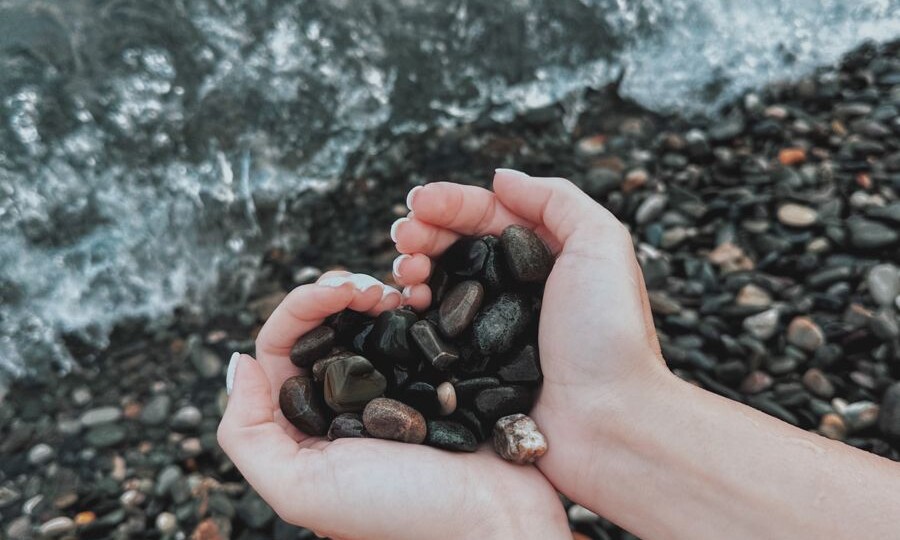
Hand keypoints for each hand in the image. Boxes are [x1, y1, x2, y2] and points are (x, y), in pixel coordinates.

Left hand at [217, 271, 569, 539]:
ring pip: (362, 321)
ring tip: (395, 294)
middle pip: (319, 325)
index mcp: (303, 424)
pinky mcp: (429, 379)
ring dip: (372, 294)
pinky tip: (420, 302)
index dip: (302, 307)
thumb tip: (238, 361)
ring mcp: (387, 388)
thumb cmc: (402, 514)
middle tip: (371, 288)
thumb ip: (247, 435)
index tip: (340, 291)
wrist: (495, 520)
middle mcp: (340, 403)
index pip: (280, 346)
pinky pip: (408, 330)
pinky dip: (409, 307)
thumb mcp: (301, 491)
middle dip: (338, 291)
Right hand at [392, 169, 671, 505]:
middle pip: (458, 247)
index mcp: (547, 258)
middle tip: (402, 237)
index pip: (490, 216)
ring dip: (415, 266)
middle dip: (424, 232)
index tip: (417, 202)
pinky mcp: (474, 369)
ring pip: (441, 285)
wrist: (608, 422)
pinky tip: (406, 302)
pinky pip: (435, 331)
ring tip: (404, 271)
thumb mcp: (601, 244)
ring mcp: (494, 331)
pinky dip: (415, 310)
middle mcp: (518, 291)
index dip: (451, 203)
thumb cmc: (609, 333)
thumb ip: (557, 198)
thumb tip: (501, 178)